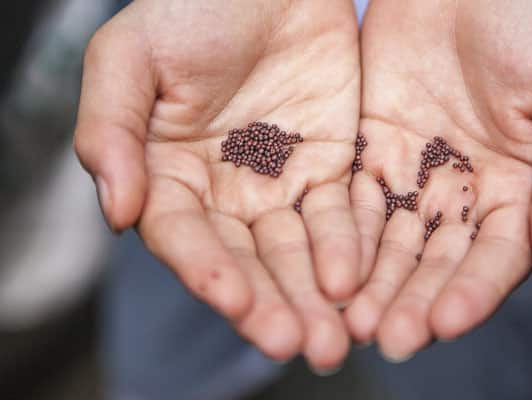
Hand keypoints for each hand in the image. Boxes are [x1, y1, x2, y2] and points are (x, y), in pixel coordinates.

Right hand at [74, 0, 360, 370]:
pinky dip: (348, 250)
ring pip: (297, 253)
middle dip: (271, 303)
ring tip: (333, 337)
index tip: (230, 298)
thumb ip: (110, 131)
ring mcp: (279, 186)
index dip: (206, 270)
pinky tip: (356, 282)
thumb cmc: (192, 8)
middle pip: (247, 261)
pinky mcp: (329, 171)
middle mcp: (224, 194)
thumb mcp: (130, 57)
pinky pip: (340, 218)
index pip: (185, 237)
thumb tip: (117, 213)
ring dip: (314, 296)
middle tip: (298, 343)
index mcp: (168, 175)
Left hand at [346, 0, 531, 359]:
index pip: (498, 257)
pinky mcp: (368, 154)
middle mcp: (463, 196)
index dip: (474, 291)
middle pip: (438, 263)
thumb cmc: (529, 21)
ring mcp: (413, 177)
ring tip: (350, 321)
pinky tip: (326, 271)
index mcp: (519, 189)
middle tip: (389, 338)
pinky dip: (340, 239)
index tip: (446, 322)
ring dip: (373, 285)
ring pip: (391, 245)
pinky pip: (351, 203)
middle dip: (415, 301)